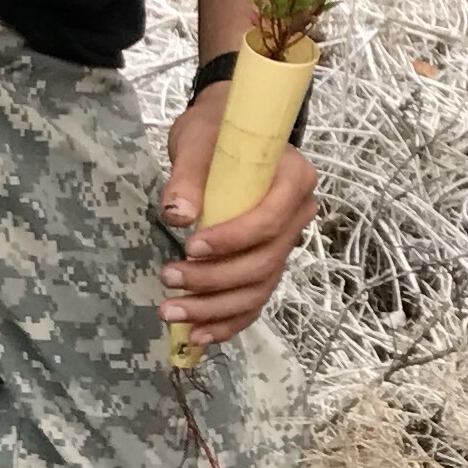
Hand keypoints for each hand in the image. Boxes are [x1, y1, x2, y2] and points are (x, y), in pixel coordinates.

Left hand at [158, 85, 315, 351]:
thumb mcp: (197, 142)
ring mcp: (285, 243)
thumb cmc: (215, 132)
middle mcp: (298, 215)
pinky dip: (228, 321)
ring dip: (214, 308)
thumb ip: (188, 176)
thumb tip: (178, 214)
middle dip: (214, 280)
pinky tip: (198, 335)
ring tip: (171, 312)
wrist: (226, 134)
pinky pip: (254, 299)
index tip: (191, 245)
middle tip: (169, 280)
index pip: (269, 221)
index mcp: (294, 179)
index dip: (232, 240)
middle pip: (263, 262)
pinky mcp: (267, 262)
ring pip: (258, 288)